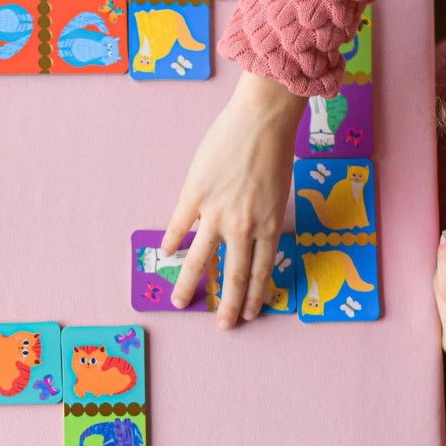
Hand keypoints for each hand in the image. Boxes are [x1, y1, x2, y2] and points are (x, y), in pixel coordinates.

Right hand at [161, 71, 306, 328]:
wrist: (261, 119)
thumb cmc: (275, 148)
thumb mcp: (278, 193)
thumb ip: (263, 217)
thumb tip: (246, 235)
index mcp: (270, 225)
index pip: (261, 271)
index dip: (254, 295)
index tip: (248, 314)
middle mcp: (244, 227)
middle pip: (233, 276)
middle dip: (228, 305)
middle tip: (223, 326)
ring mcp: (217, 213)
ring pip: (201, 260)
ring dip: (190, 285)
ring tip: (181, 302)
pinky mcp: (195, 196)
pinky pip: (179, 227)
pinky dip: (172, 243)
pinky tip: (167, 256)